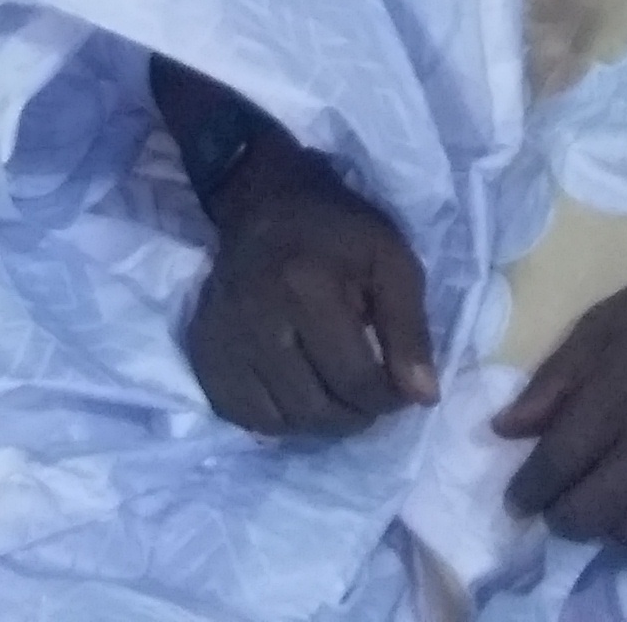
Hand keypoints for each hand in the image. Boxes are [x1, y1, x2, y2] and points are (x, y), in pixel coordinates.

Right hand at [183, 143, 438, 437]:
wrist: (260, 204)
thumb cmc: (336, 232)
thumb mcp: (391, 261)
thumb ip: (410, 329)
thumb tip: (423, 397)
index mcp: (306, 289)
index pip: (355, 381)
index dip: (389, 398)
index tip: (399, 387)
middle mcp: (257, 320)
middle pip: (316, 410)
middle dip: (355, 415)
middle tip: (368, 394)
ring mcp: (223, 340)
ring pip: (280, 423)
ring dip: (318, 422)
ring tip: (335, 395)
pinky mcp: (203, 352)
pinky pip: (243, 416)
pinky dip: (277, 419)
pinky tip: (295, 394)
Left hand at [494, 246, 626, 546]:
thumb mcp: (606, 321)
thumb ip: (554, 378)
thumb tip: (506, 427)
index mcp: (613, 398)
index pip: (555, 466)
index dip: (527, 490)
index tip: (514, 496)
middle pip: (587, 512)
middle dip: (556, 518)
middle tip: (545, 504)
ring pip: (626, 529)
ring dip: (596, 528)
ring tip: (584, 506)